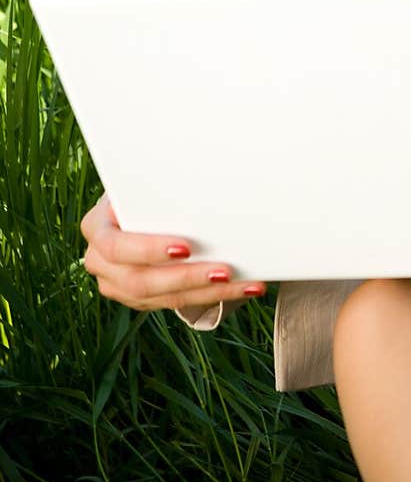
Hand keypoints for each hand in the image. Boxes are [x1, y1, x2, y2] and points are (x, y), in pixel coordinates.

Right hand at [80, 191, 264, 310]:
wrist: (135, 209)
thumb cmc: (142, 191)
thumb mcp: (141, 184)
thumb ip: (157, 188)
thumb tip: (199, 179)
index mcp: (96, 228)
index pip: (117, 246)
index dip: (149, 250)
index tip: (186, 248)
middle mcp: (100, 262)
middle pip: (140, 281)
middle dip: (187, 277)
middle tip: (224, 270)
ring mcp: (118, 285)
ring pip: (163, 298)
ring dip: (208, 291)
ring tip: (242, 283)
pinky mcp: (140, 298)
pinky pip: (177, 303)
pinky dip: (212, 295)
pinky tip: (241, 286)